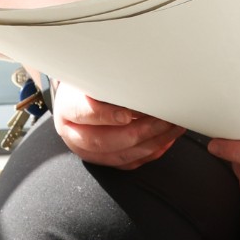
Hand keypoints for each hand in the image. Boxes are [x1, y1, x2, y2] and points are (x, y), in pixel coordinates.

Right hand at [53, 85, 184, 168]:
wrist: (77, 99)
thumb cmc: (87, 86)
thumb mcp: (91, 76)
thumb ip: (108, 80)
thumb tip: (138, 80)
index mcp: (66, 109)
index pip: (83, 114)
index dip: (105, 115)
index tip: (127, 114)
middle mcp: (73, 134)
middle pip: (103, 141)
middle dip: (139, 132)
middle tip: (163, 120)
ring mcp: (88, 151)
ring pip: (120, 156)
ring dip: (151, 143)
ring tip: (172, 128)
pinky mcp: (104, 160)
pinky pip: (130, 163)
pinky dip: (151, 152)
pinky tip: (166, 139)